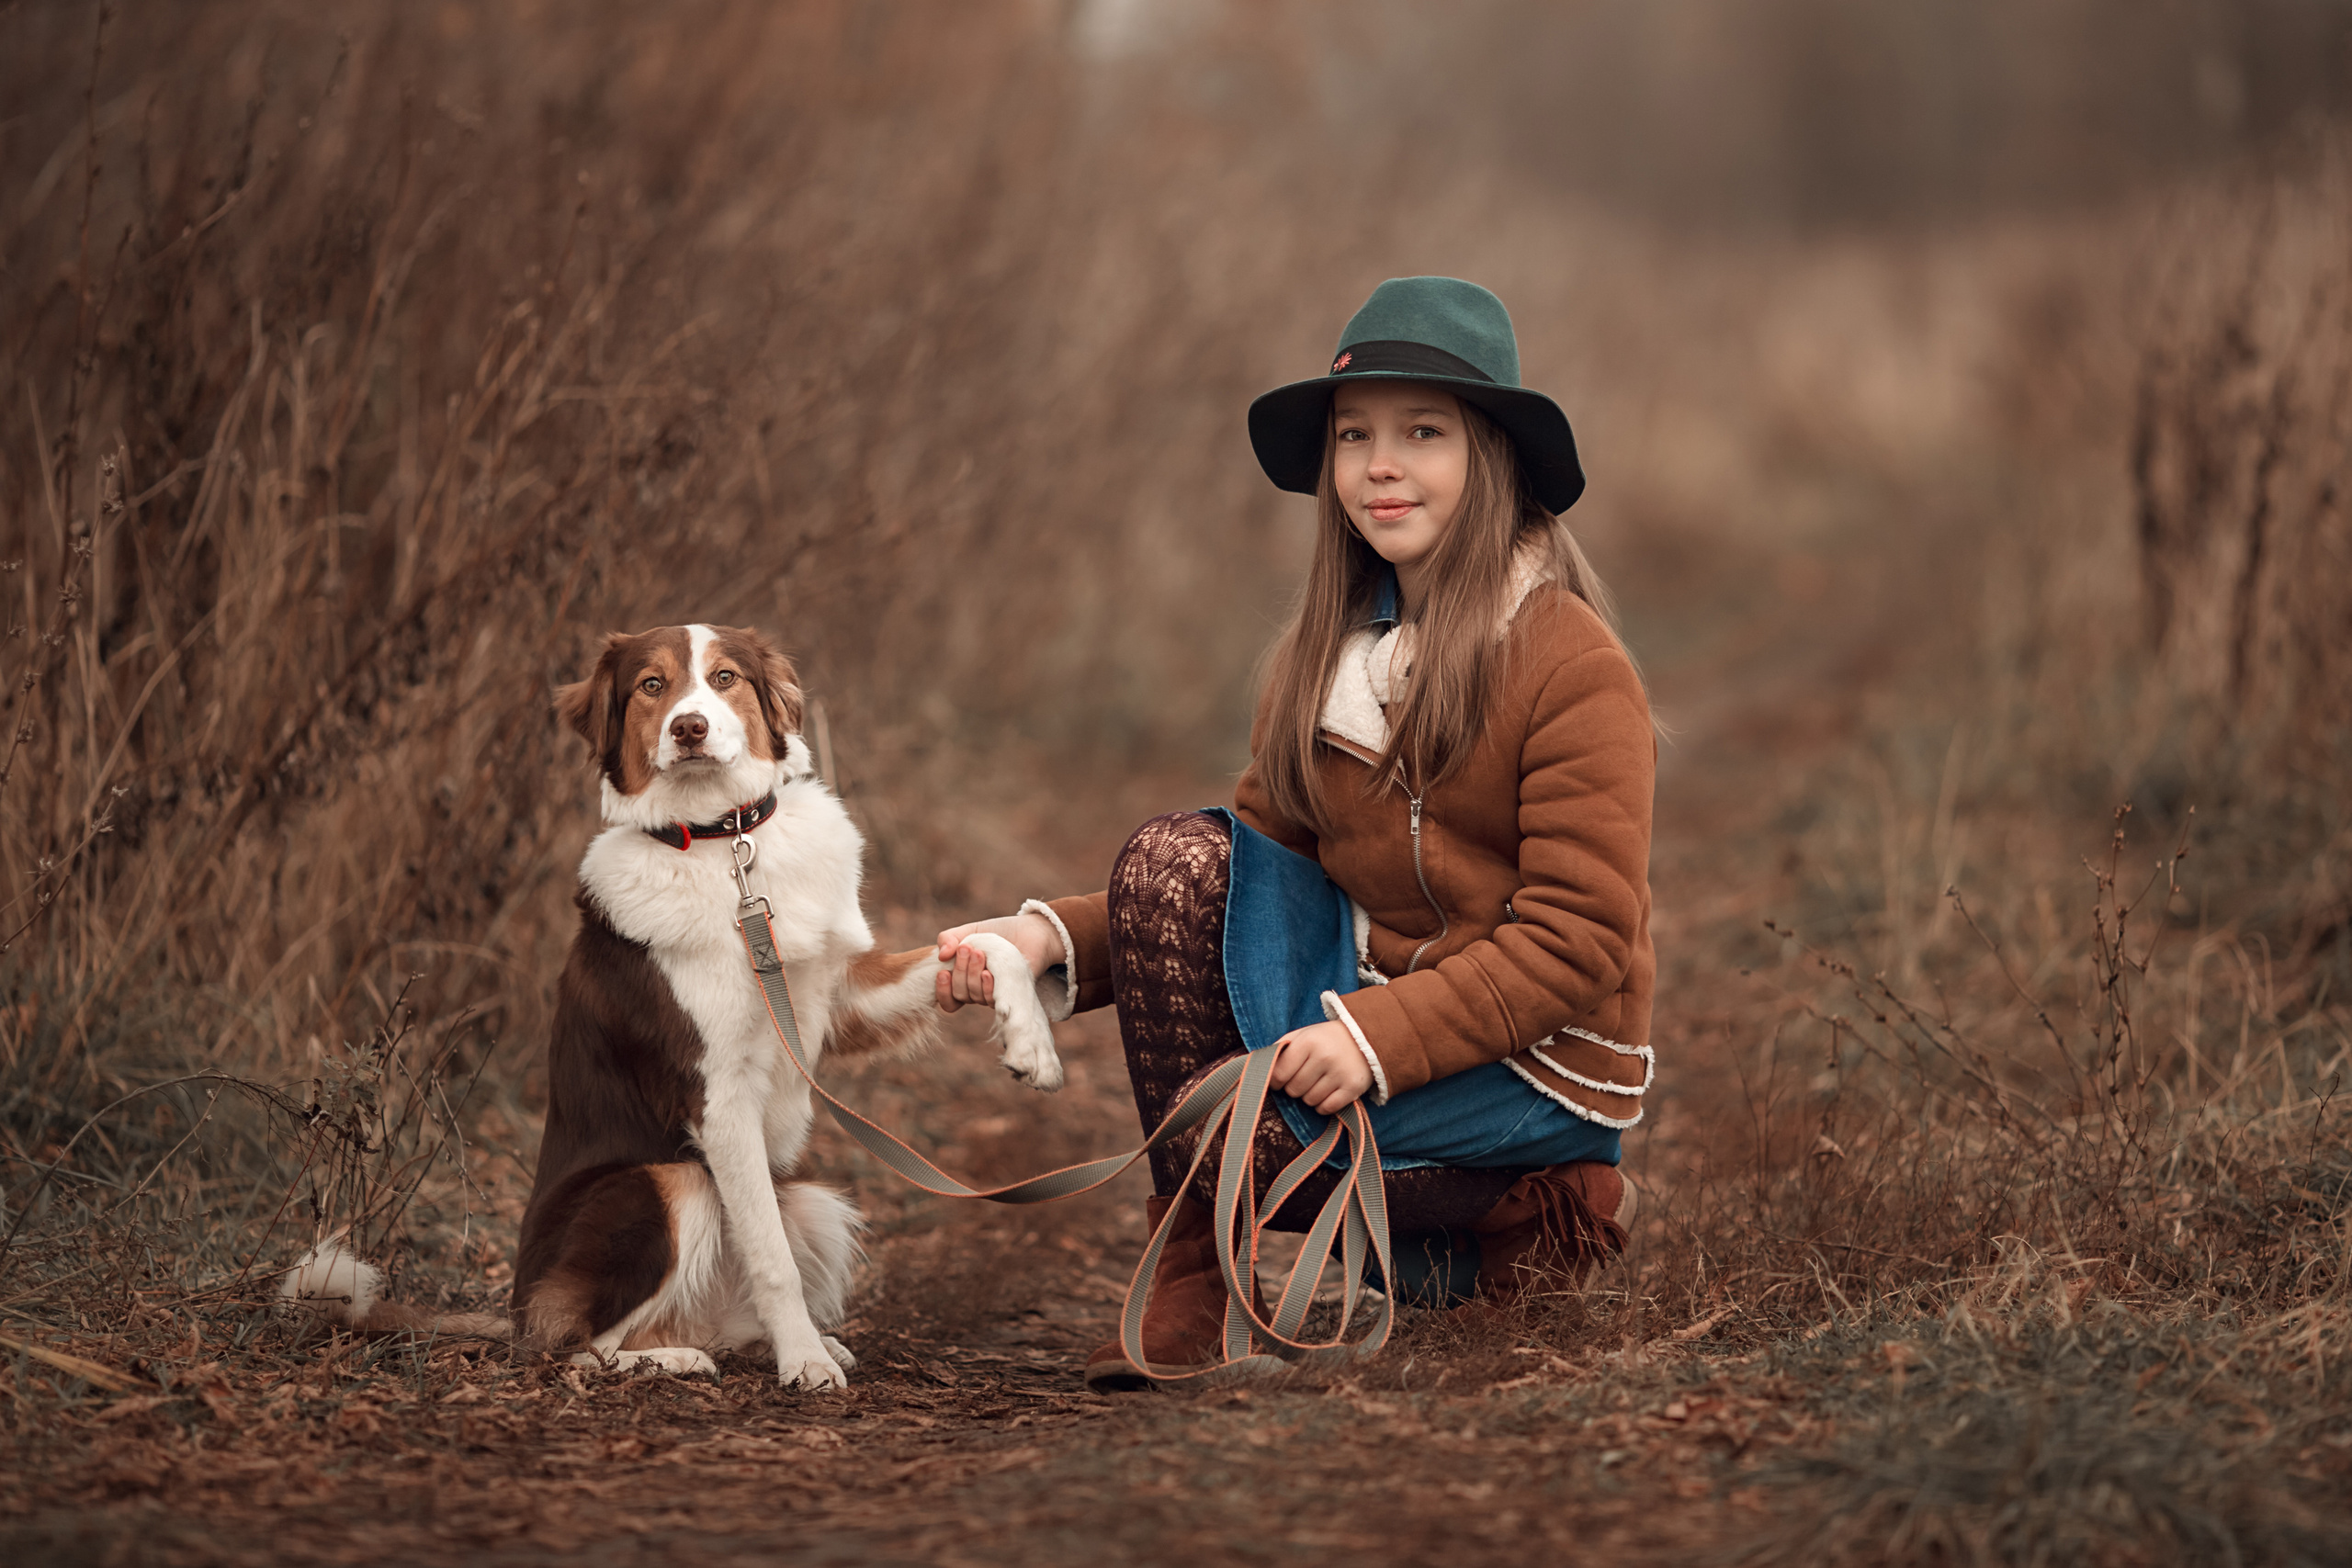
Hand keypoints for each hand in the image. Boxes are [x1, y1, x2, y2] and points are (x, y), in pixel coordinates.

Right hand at [934, 912, 1063, 1012]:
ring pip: (974, 996)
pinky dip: (987, 986)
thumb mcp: (969, 931)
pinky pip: (992, 999)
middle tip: (967, 949)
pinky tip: (988, 973)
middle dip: (959, 971)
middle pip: (959, 994)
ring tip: (979, 953)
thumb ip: (949, 938)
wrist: (1028, 932)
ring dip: (972, 975)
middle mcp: (977, 991)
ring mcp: (993, 994)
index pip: (948, 999)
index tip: (942, 972)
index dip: (942, 991)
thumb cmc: (997, 933)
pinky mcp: (1010, 994)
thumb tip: (940, 956)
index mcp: (964, 980)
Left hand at [1267, 1021, 1373, 1114]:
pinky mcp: (1353, 1088)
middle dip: (1294, 1087)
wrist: (1365, 1038)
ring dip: (1309, 1096)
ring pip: (1309, 1101)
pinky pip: (1327, 1108)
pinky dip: (1323, 1105)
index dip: (1276, 1081)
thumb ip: (1280, 1049)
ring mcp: (1340, 1073)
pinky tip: (1327, 1092)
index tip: (1280, 1079)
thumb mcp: (1302, 1035)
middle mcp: (1324, 1057)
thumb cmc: (1325, 1039)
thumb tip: (1257, 1066)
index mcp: (1308, 1042)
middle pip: (1294, 1090)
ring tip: (1318, 1082)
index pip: (1279, 1074)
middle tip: (1303, 1078)